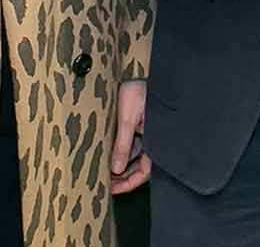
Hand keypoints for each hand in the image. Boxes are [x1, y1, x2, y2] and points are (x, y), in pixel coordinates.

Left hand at [110, 79, 150, 194]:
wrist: (144, 70)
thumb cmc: (139, 90)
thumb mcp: (127, 118)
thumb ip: (123, 144)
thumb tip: (115, 169)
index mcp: (156, 140)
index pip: (144, 172)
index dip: (128, 183)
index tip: (112, 189)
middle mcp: (153, 139)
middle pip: (140, 167)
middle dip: (123, 177)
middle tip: (104, 183)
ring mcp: (147, 132)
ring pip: (135, 156)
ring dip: (121, 164)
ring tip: (103, 171)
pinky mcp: (141, 125)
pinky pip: (133, 144)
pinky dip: (122, 151)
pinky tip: (108, 154)